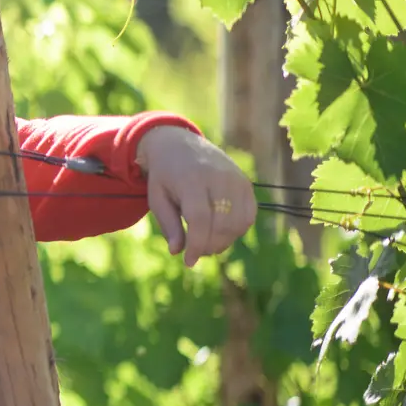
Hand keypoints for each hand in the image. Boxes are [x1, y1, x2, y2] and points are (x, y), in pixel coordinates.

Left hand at [135, 126, 256, 266]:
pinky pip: (249, 215)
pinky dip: (237, 230)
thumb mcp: (157, 197)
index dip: (197, 245)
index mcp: (191, 180)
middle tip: (197, 252)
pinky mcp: (246, 183)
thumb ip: (168, 224)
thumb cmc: (165, 175)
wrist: (179, 144)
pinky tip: (221, 231)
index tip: (189, 261)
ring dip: (224, 241)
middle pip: (223, 224)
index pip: (200, 220)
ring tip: (207, 243)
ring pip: (239, 223)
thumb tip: (177, 251)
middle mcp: (218, 178)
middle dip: (210, 246)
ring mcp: (236, 179)